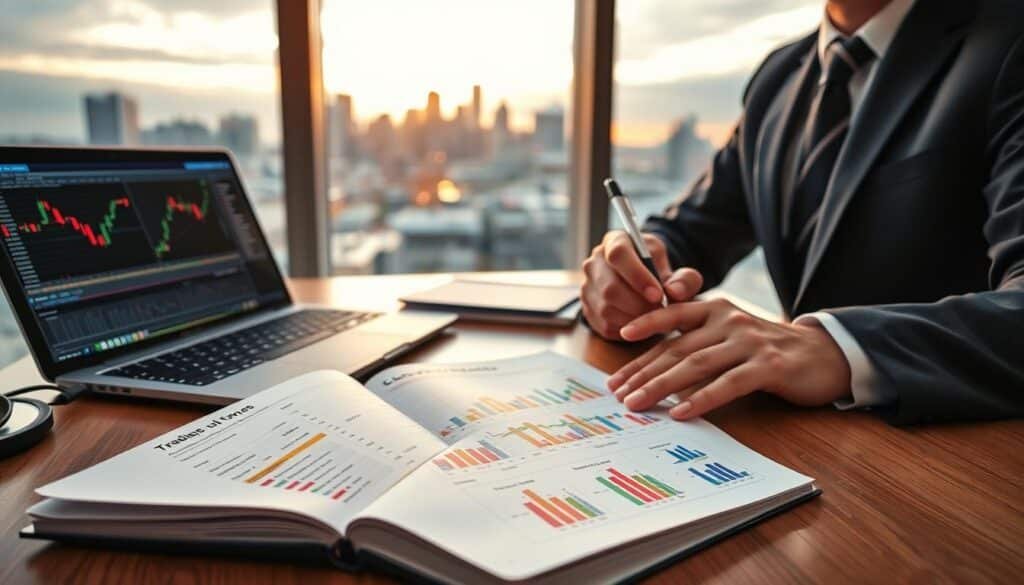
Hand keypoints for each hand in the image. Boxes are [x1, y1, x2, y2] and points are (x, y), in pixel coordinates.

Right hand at [581, 231, 702, 339]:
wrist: (642, 284)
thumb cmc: (658, 274)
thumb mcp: (676, 270)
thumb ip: (684, 280)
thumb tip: (674, 292)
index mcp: (615, 242)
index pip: (618, 254)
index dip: (637, 276)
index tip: (658, 295)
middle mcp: (595, 262)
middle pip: (610, 287)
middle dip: (639, 304)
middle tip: (659, 311)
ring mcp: (587, 286)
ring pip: (607, 309)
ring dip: (634, 318)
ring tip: (652, 316)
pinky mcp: (587, 308)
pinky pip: (605, 325)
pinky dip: (627, 328)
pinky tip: (640, 322)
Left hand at [607, 298, 851, 418]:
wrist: (825, 354)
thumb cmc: (769, 350)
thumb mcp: (731, 337)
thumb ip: (700, 344)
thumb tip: (657, 370)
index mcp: (716, 310)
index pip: (671, 322)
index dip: (643, 335)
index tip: (618, 350)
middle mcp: (729, 320)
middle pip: (677, 348)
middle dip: (643, 372)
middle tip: (618, 394)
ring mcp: (749, 342)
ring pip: (696, 365)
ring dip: (662, 386)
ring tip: (637, 404)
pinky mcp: (768, 366)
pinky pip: (728, 384)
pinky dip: (701, 399)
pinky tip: (680, 412)